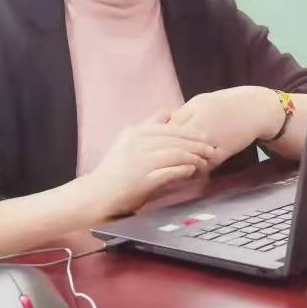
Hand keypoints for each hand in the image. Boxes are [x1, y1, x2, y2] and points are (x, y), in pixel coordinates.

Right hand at [85, 111, 217, 218]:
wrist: (95, 195)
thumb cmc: (115, 170)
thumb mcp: (128, 141)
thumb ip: (148, 127)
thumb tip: (170, 113)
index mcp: (134, 132)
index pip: (170, 128)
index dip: (190, 132)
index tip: (205, 137)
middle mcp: (136, 143)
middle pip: (175, 140)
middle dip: (197, 145)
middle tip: (211, 150)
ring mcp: (138, 161)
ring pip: (175, 154)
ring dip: (194, 158)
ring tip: (205, 162)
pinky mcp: (140, 180)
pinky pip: (167, 172)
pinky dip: (182, 170)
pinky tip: (192, 171)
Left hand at [169, 86, 281, 166]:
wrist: (255, 109)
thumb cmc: (225, 104)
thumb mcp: (199, 102)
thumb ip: (181, 115)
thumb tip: (162, 128)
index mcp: (191, 113)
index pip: (166, 131)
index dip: (158, 142)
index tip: (153, 150)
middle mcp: (199, 128)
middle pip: (175, 148)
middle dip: (166, 157)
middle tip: (158, 165)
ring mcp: (211, 142)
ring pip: (188, 160)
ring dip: (180, 166)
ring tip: (171, 171)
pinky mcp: (222, 154)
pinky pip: (204, 166)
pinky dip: (195, 171)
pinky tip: (189, 172)